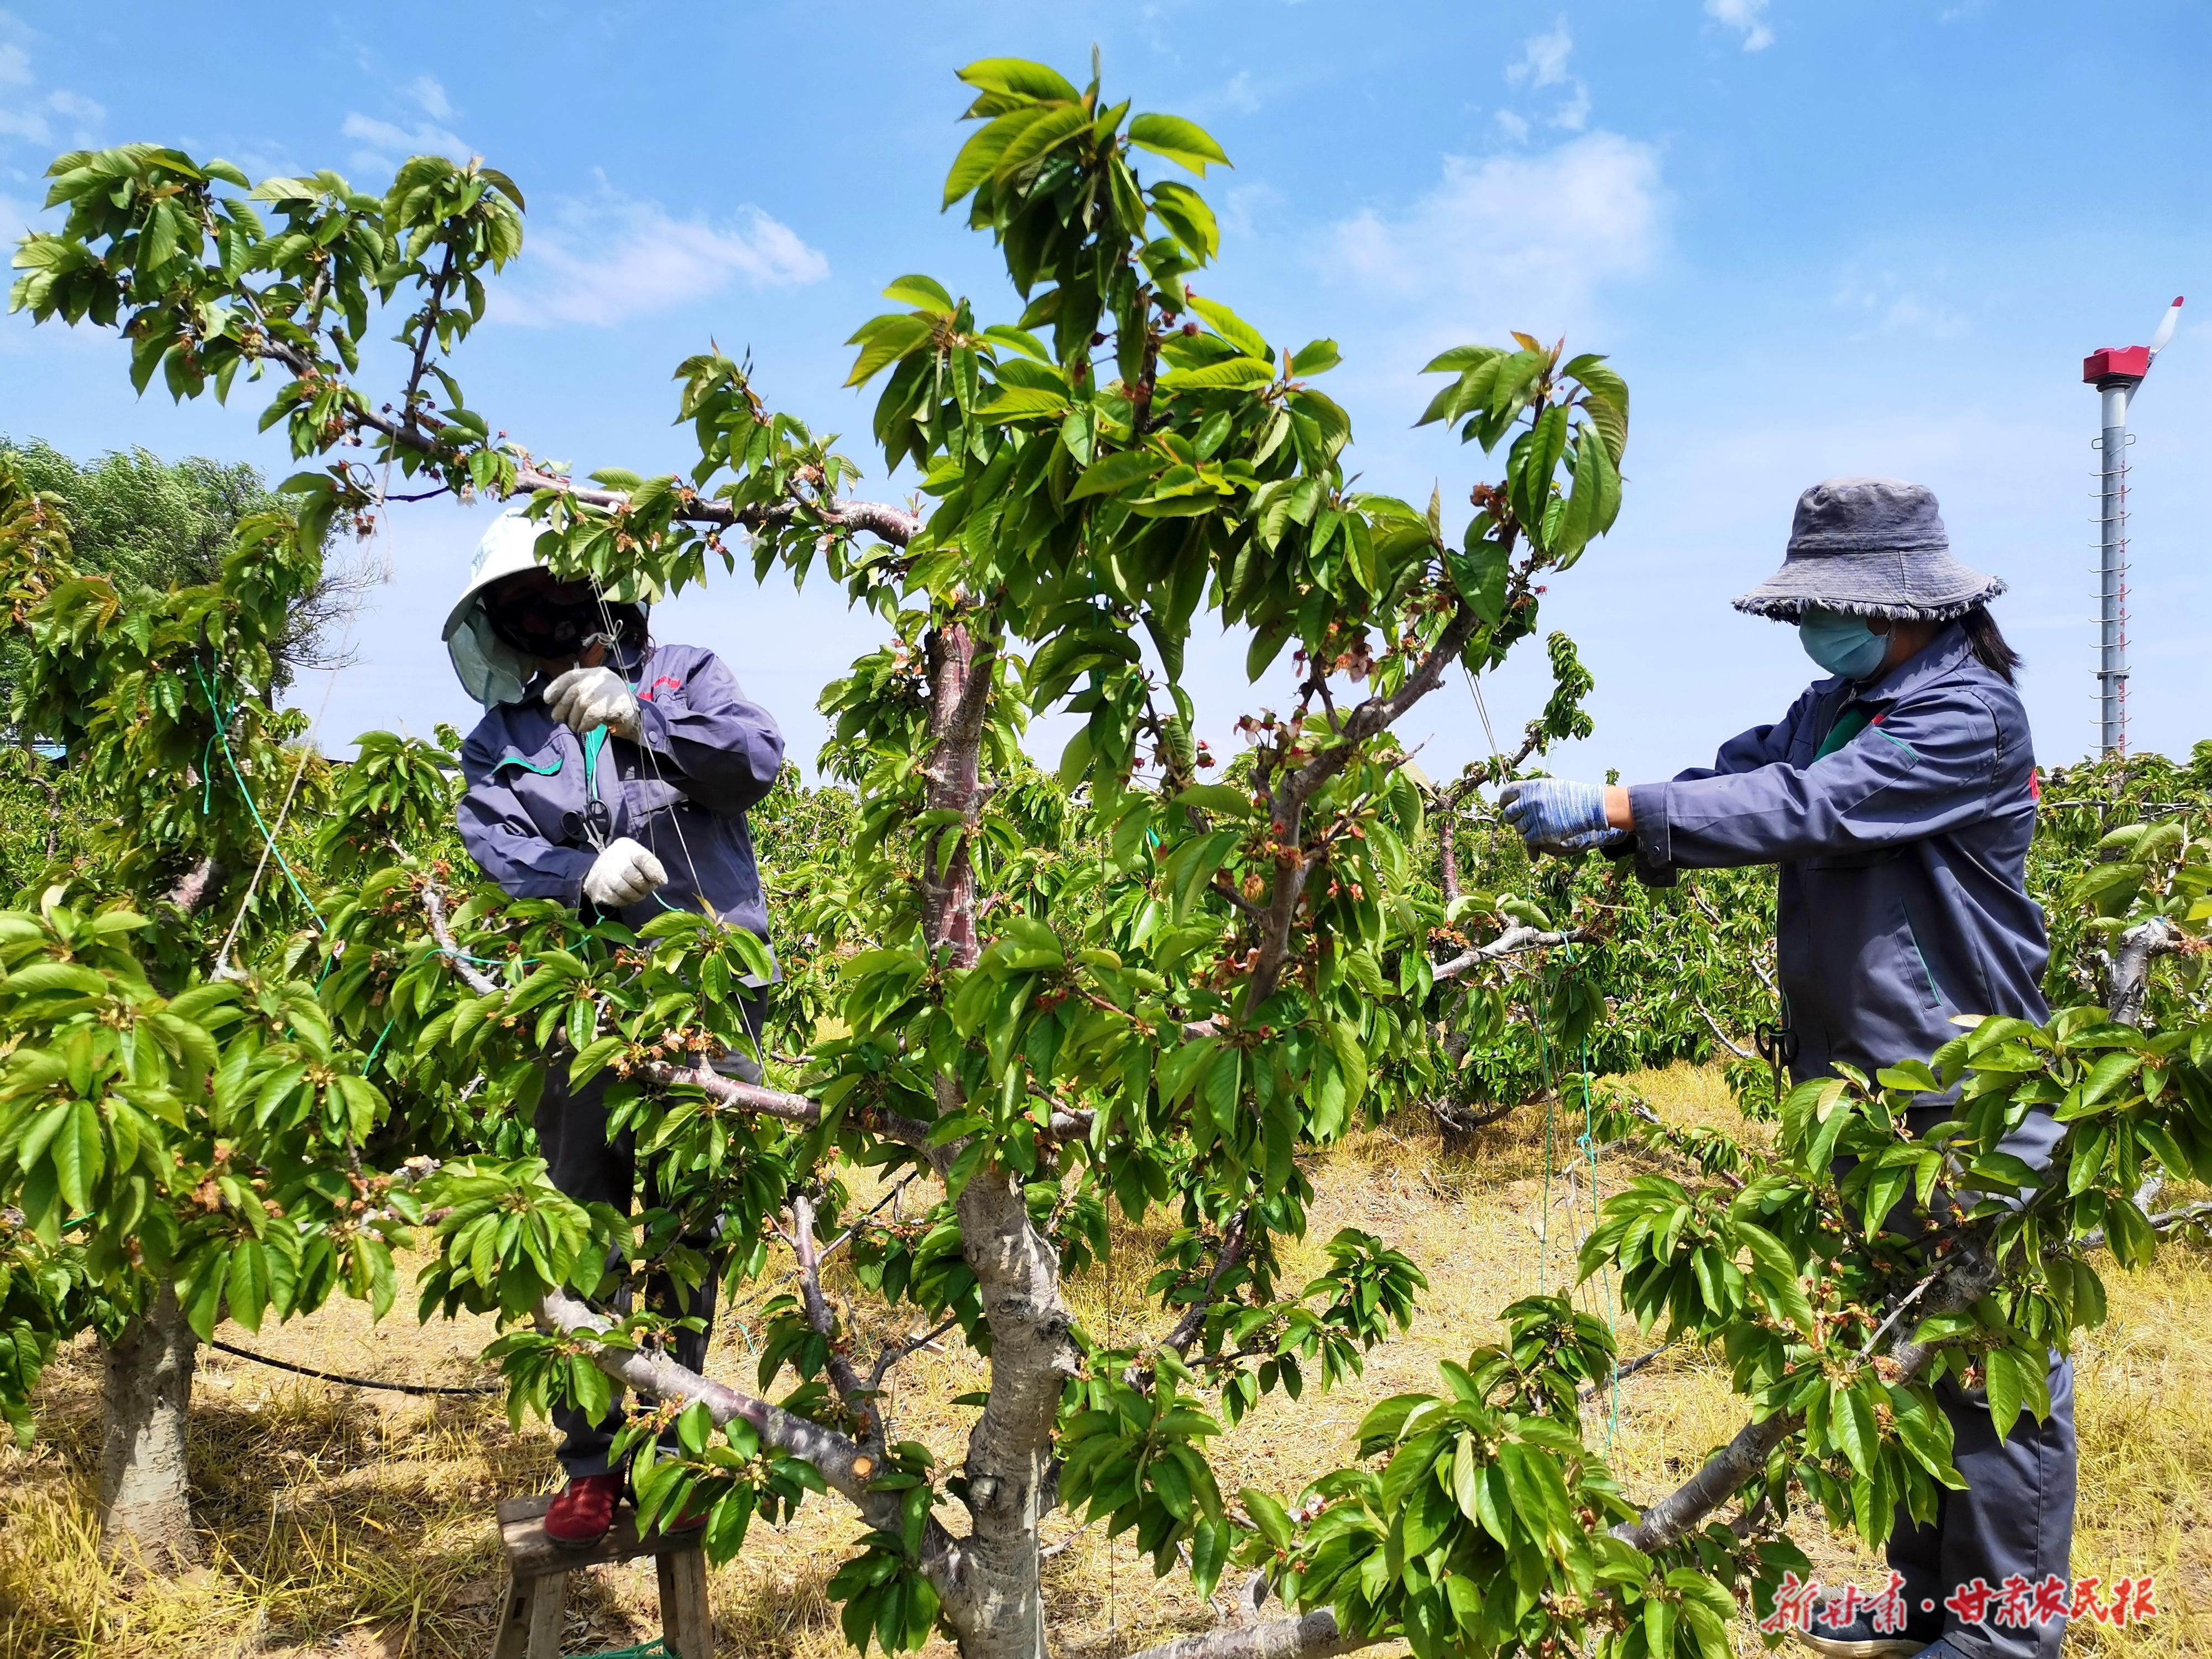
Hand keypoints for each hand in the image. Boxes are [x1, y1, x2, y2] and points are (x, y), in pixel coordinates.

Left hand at [545, 665, 640, 741]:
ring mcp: (612, 690)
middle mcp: (603, 678)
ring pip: (583, 703)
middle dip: (563, 707)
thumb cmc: (609, 708)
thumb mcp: (591, 696)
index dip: (556, 687)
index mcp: (594, 673)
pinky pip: (594, 713)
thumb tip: (554, 706)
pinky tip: (586, 728)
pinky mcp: (619, 704)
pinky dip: (586, 723)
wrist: (637, 718)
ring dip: (574, 719)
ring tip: (576, 727)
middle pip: (575, 690)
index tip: (547, 700)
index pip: (571, 676)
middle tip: (559, 719)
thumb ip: (575, 696)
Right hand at [582, 837, 667, 907]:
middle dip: (646, 887)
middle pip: (637, 880)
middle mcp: (614, 860)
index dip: (655, 872)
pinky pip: (618, 901)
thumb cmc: (624, 861)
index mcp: (628, 848)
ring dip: (637, 896)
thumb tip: (662, 881)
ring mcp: (605, 876)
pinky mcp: (599, 891)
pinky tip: (624, 895)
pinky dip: (625, 901)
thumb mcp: (638, 855)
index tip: (661, 881)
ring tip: (636, 891)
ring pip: (628, 893)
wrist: (597, 868)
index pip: (644, 860)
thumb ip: (651, 865)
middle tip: (646, 887)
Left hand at [1498, 779, 1612, 849]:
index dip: (1504, 801)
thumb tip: (1512, 803)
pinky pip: (1529, 839)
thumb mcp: (1549, 787)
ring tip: (1539, 825)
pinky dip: (1534, 840)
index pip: (1507, 793)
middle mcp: (1530, 801)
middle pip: (1509, 813)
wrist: (1590, 807)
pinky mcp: (1541, 833)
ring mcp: (1535, 817)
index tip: (1504, 806)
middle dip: (1513, 818)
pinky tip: (1544, 835)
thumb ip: (1531, 794)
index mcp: (1531, 787)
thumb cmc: (1571, 797)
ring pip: (1519, 828)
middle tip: (1520, 820)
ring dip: (1526, 829)